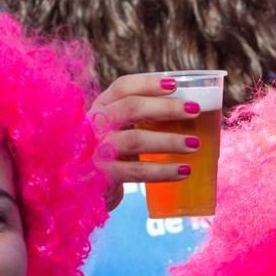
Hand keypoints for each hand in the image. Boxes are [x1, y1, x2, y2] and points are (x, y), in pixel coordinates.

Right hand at [90, 73, 203, 209]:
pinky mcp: (102, 175)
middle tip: (194, 110)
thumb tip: (188, 114)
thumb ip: (138, 121)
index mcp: (101, 108)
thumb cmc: (108, 156)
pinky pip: (136, 171)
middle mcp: (95, 125)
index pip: (123, 87)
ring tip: (194, 144)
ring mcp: (97, 150)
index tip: (174, 84)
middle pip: (131, 108)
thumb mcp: (116, 132)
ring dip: (169, 140)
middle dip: (166, 107)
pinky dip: (163, 171)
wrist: (80, 192)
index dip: (148, 83)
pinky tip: (183, 171)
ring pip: (135, 139)